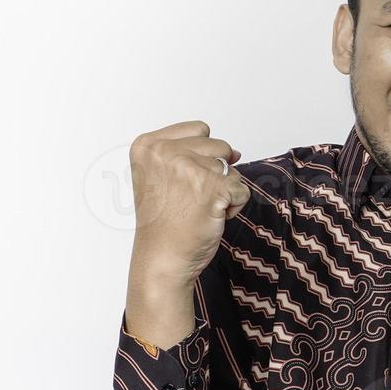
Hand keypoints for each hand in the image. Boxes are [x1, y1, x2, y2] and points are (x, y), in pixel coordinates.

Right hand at [128, 120, 248, 285]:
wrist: (162, 259)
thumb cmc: (164, 223)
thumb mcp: (163, 175)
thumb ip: (192, 153)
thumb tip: (236, 152)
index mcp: (148, 144)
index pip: (200, 130)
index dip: (200, 158)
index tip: (179, 184)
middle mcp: (165, 151)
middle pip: (218, 146)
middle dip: (213, 175)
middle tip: (187, 200)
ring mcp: (189, 168)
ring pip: (231, 169)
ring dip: (223, 192)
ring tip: (197, 209)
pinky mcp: (213, 188)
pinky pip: (242, 189)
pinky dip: (234, 207)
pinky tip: (210, 218)